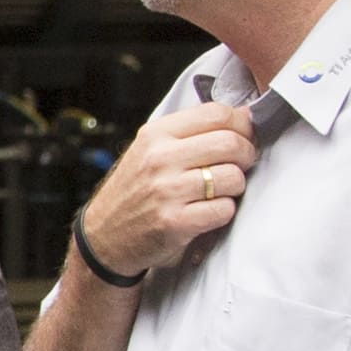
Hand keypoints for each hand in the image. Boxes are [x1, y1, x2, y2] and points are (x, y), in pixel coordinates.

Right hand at [78, 102, 259, 278]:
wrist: (104, 237)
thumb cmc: (135, 192)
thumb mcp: (150, 149)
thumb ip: (191, 131)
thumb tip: (245, 116)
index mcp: (156, 135)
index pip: (216, 113)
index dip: (241, 125)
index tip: (242, 136)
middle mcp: (160, 159)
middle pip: (231, 143)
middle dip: (246, 155)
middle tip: (240, 165)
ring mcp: (166, 191)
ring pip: (233, 177)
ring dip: (235, 187)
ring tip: (219, 191)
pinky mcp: (175, 222)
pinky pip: (224, 209)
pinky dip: (224, 212)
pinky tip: (208, 211)